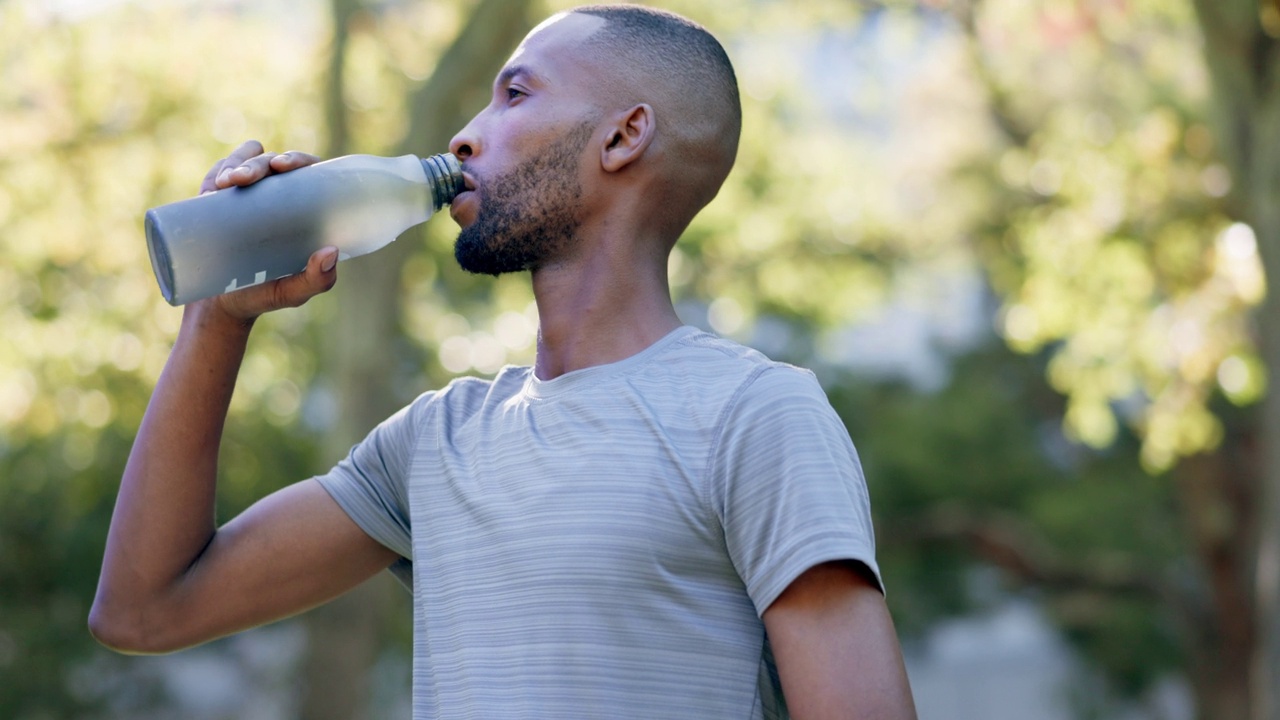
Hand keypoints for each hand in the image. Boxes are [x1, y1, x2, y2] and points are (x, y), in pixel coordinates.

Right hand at [190, 140, 336, 323]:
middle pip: (273, 164)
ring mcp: (246, 196)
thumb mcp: (294, 292)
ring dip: (237, 163)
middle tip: (244, 179)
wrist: (221, 304)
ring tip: (226, 184)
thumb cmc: (265, 295)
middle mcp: (276, 197)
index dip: (298, 160)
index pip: (307, 173)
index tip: (283, 166)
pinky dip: (220, 168)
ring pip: (245, 163)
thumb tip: (331, 251)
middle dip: (258, 163)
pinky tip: (218, 180)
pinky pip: (221, 173)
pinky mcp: (218, 200)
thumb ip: (317, 280)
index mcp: (302, 211)